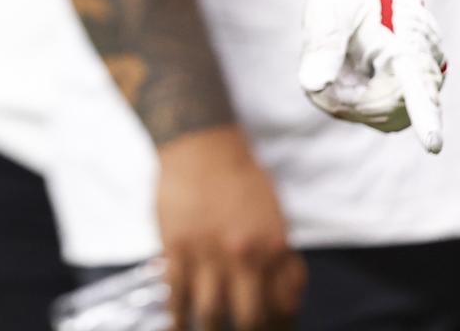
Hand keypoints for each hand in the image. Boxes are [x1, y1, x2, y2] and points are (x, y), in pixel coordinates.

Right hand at [156, 127, 302, 330]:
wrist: (202, 146)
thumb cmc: (241, 178)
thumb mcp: (275, 217)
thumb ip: (278, 256)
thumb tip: (282, 292)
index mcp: (274, 248)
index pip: (283, 306)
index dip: (279, 326)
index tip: (270, 329)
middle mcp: (244, 256)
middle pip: (250, 319)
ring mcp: (208, 254)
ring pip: (211, 314)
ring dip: (209, 330)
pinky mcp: (176, 247)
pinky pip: (177, 294)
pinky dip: (177, 316)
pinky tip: (176, 324)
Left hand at [285, 0, 444, 151]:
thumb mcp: (328, 9)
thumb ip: (323, 45)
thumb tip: (311, 85)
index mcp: (408, 40)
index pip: (417, 83)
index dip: (425, 116)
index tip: (432, 145)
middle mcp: (425, 67)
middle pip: (382, 108)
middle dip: (345, 98)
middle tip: (320, 71)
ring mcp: (422, 86)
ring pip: (379, 116)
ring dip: (349, 101)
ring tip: (339, 66)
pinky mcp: (410, 98)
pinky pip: (377, 115)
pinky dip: (353, 102)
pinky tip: (347, 78)